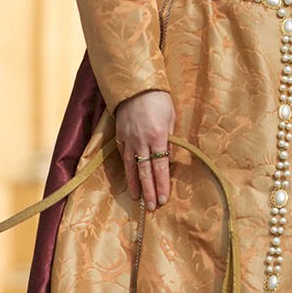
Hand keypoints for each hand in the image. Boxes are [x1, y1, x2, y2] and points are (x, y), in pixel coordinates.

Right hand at [115, 90, 175, 210]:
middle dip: (149, 191)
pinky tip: (129, 177)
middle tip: (151, 208)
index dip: (162, 184)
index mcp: (158, 136)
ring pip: (131, 166)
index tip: (163, 199)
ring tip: (136, 198)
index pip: (160, 167)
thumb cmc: (159, 100)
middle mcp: (141, 141)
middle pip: (145, 171)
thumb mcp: (171, 119)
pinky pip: (123, 154)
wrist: (136, 84)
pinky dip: (127, 167)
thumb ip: (170, 141)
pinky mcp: (119, 135)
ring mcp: (128, 139)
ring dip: (134, 184)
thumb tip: (168, 160)